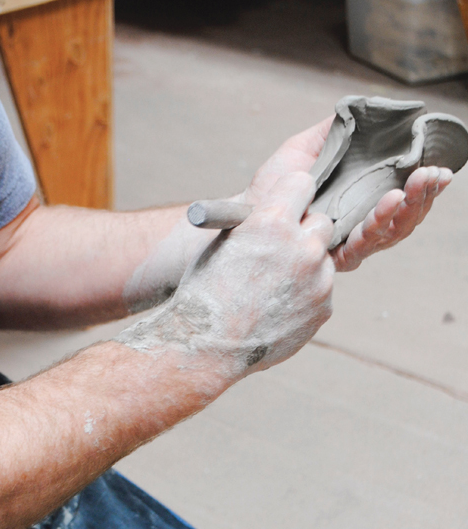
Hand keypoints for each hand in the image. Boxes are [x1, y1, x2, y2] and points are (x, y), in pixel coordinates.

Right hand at [118, 173, 334, 384]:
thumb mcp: (223, 241)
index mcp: (273, 221)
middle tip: (282, 249)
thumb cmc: (206, 292)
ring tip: (273, 287)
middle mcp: (302, 247)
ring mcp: (318, 280)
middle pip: (322, 221)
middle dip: (304, 232)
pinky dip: (305, 296)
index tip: (284, 206)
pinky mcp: (323, 308)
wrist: (208, 346)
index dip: (291, 195)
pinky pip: (321, 290)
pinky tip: (277, 308)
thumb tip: (280, 208)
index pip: (303, 182)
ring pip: (323, 259)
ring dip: (306, 266)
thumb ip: (258, 221)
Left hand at [245, 121, 451, 272]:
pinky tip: (390, 202)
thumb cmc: (274, 186)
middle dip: (423, 195)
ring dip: (408, 208)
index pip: (402, 196)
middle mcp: (358, 225)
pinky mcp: (333, 257)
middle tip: (433, 175)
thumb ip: (336, 131)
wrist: (247, 211)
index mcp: (360, 201)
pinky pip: (363, 245)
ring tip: (414, 187)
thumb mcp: (306, 148)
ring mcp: (348, 243)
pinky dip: (380, 224)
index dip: (424, 185)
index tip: (439, 167)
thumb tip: (366, 108)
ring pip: (391, 233)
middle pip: (404, 217)